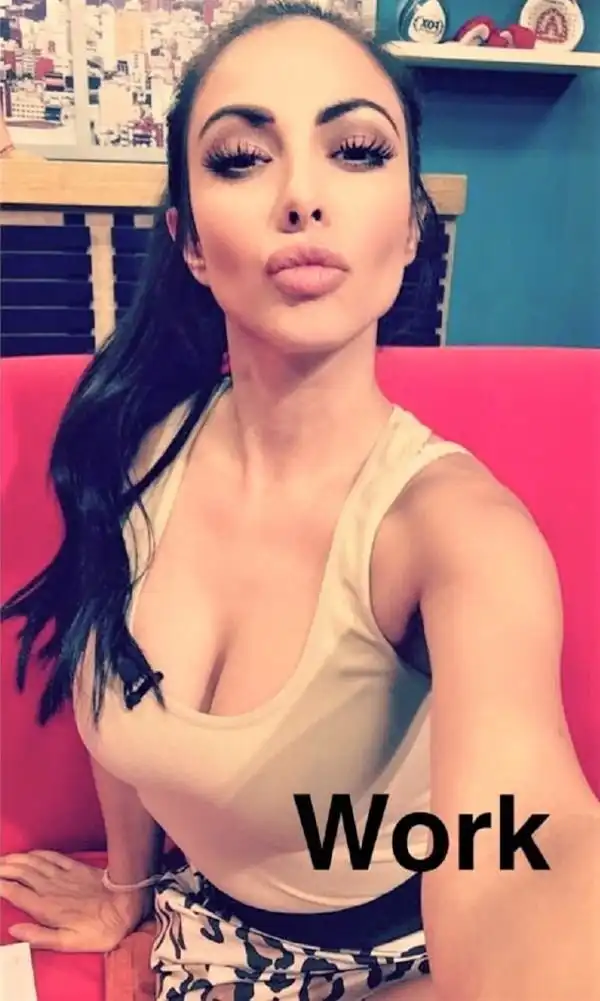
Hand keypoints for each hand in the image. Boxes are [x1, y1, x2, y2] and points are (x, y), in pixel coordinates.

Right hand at [0, 851, 150, 951]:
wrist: (125, 905)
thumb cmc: (97, 930)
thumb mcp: (68, 942)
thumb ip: (39, 936)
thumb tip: (13, 930)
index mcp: (46, 907)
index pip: (15, 893)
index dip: (0, 886)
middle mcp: (50, 888)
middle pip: (21, 874)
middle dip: (4, 869)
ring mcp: (63, 875)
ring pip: (34, 863)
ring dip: (17, 859)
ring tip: (3, 858)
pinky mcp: (76, 867)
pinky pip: (53, 857)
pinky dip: (39, 853)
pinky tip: (31, 852)